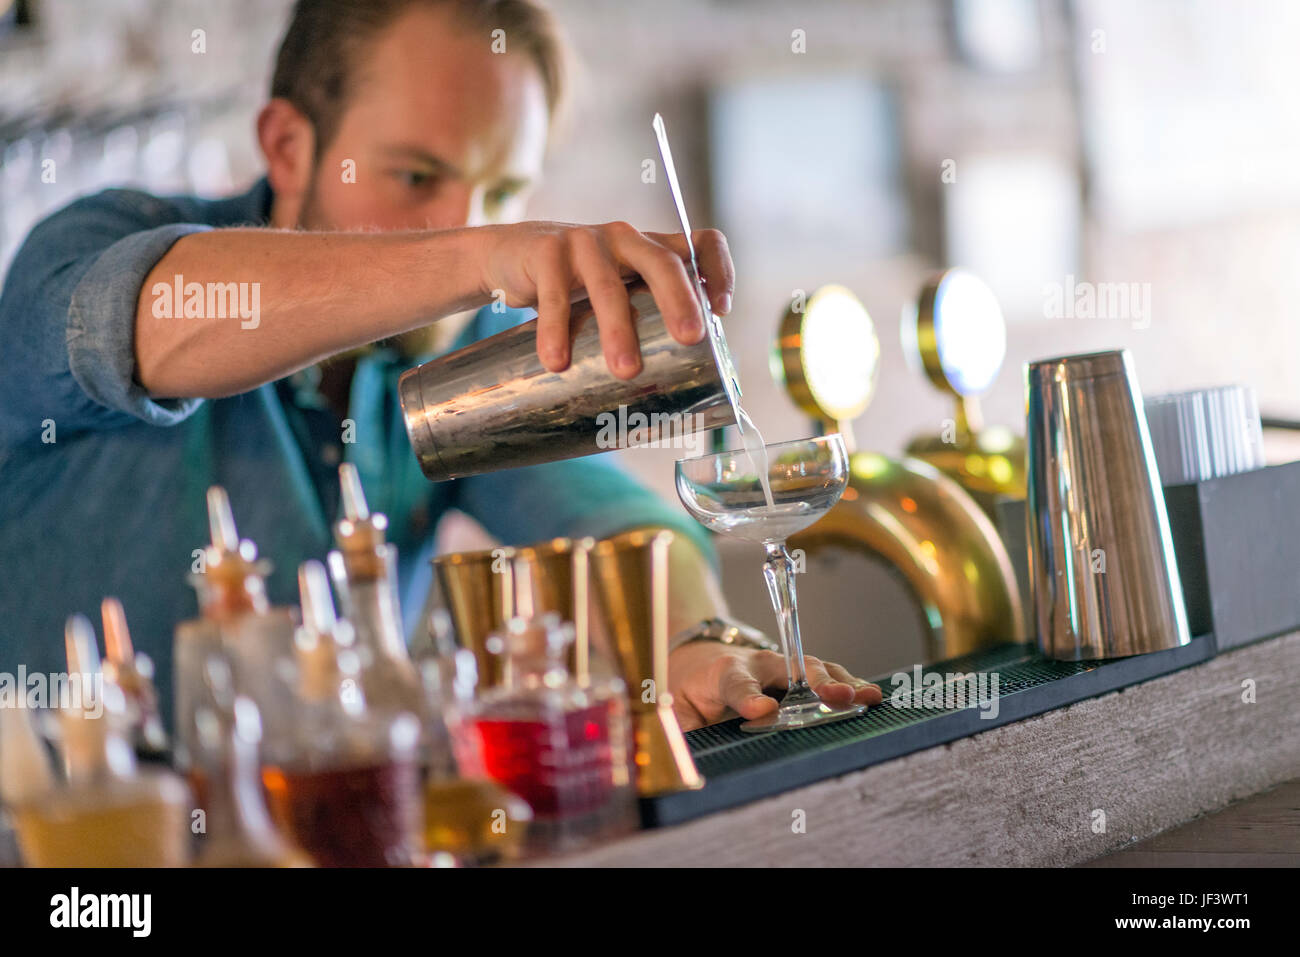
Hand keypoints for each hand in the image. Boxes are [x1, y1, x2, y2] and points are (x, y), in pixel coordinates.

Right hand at [473, 221, 733, 378]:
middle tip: (690, 339)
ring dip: (618, 330)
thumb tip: (670, 393)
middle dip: (680, 302)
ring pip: (608, 286)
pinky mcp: (547, 251)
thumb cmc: (575, 283)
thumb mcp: (614, 290)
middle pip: (664, 263)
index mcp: (650, 249)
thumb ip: (639, 318)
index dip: (720, 271)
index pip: (701, 243)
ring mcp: (586, 242)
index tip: (721, 311)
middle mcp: (625, 239)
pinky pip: (554, 296)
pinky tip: (556, 362)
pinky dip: (556, 331)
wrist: (507, 255)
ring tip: (625, 371)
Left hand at [666, 641, 883, 731]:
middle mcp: (757, 665)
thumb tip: (683, 762)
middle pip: (790, 669)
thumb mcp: (677, 712)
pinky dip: (849, 685)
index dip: (749, 696)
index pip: (736, 683)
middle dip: (813, 682)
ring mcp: (781, 667)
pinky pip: (827, 676)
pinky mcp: (798, 674)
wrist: (699, 659)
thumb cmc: (691, 691)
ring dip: (841, 682)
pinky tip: (870, 697)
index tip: (763, 711)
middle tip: (835, 695)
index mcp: (723, 675)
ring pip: (815, 669)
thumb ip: (683, 731)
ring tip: (866, 696)